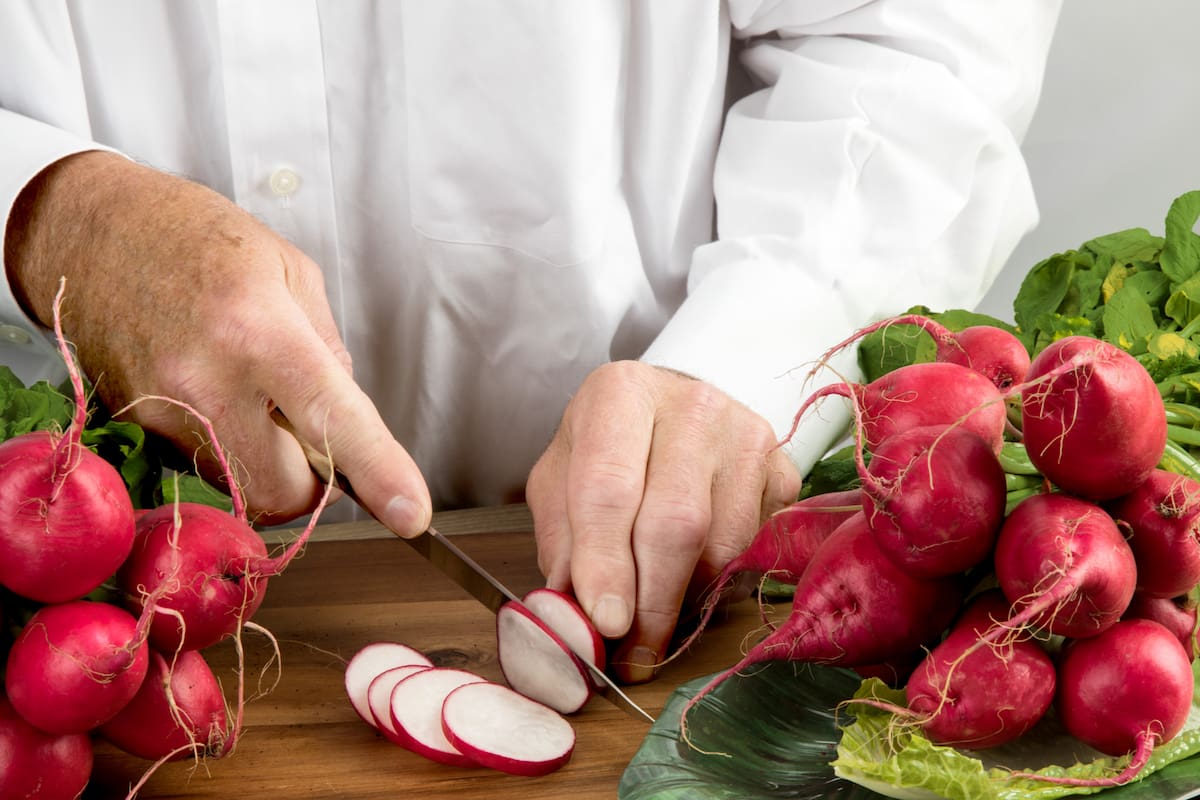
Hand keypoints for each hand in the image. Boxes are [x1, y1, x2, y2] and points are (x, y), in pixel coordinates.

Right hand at [4, 151, 430, 534]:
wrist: (87, 229)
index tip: (411, 513)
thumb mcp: (290, 272)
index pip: (331, 420)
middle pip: (283, 493)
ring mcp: (160, 414)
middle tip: (312, 432)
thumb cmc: (196, 239)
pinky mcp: (133, 431)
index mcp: (258, 330)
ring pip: (241, 488)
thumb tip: (346, 421)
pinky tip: (216, 391)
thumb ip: (329, 353)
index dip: (377, 471)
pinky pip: (204, 467)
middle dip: (312, 480)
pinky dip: (228, 446)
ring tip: (254, 392)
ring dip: (267, 460)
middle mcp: (204, 382)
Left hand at [526, 361, 800, 682]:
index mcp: (620, 394)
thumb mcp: (561, 482)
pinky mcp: (783, 468)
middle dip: (652, 601)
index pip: (610, 488)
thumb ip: (562, 544)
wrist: (671, 413)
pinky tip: (692, 578)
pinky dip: (722, 581)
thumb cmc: (608, 451)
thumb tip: (576, 617)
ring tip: (653, 613)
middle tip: (631, 652)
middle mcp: (691, 404)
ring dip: (686, 597)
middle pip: (676, 522)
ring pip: (722, 543)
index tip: (604, 623)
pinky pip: (756, 547)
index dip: (605, 563)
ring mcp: (745, 434)